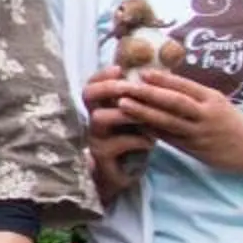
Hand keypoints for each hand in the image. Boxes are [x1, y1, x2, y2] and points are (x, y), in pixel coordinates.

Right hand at [84, 69, 155, 204]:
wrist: (125, 174)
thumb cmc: (132, 141)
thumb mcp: (134, 117)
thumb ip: (135, 100)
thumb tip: (153, 73)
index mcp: (101, 107)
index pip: (93, 83)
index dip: (103, 74)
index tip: (120, 69)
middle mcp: (93, 119)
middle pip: (88, 95)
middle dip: (110, 87)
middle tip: (130, 87)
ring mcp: (95, 138)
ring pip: (100, 117)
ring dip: (126, 114)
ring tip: (147, 116)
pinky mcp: (101, 156)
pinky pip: (116, 143)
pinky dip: (136, 139)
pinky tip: (151, 142)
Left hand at [113, 67, 242, 174]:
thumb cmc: (228, 120)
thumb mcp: (215, 101)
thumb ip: (191, 93)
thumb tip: (160, 80)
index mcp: (211, 98)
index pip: (185, 86)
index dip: (163, 79)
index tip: (142, 72)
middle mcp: (205, 114)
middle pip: (174, 102)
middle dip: (148, 94)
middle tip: (125, 87)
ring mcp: (198, 133)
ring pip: (168, 121)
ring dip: (143, 113)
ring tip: (123, 105)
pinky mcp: (193, 148)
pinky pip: (168, 138)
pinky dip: (150, 130)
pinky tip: (133, 124)